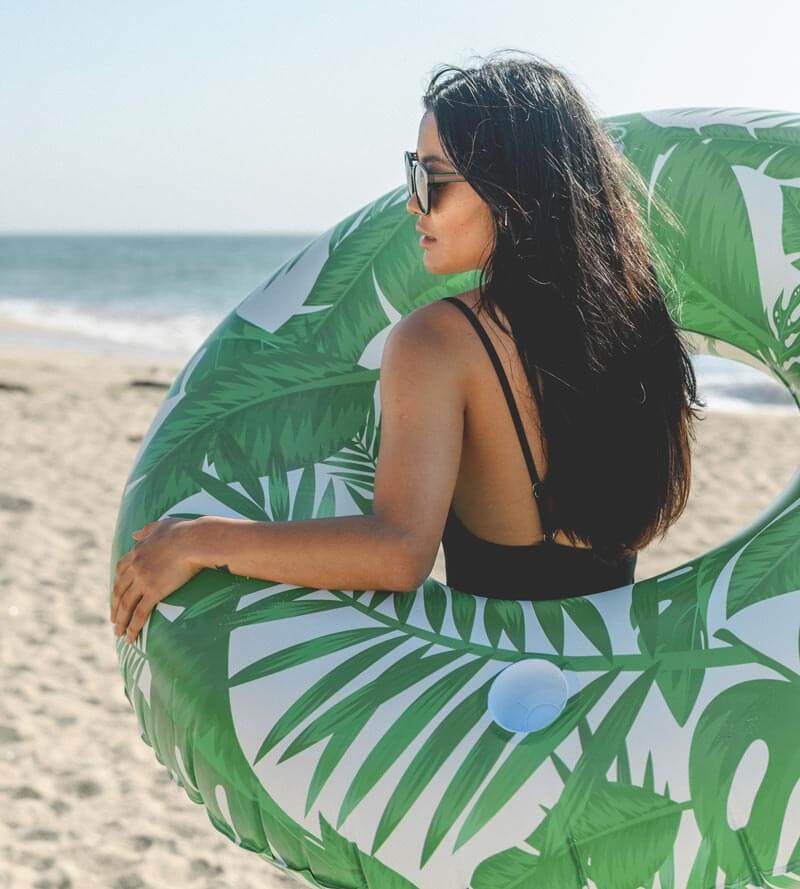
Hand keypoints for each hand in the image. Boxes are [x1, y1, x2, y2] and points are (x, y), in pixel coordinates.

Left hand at [110, 517, 203, 643]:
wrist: (195, 540)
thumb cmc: (184, 530)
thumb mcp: (161, 525)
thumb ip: (146, 530)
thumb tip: (134, 533)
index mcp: (137, 551)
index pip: (121, 570)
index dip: (117, 584)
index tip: (116, 594)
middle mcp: (136, 567)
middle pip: (119, 590)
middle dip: (115, 606)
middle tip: (114, 619)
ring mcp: (143, 580)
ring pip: (126, 605)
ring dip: (121, 621)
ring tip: (118, 633)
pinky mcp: (154, 592)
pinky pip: (140, 613)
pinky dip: (133, 627)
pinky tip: (131, 637)